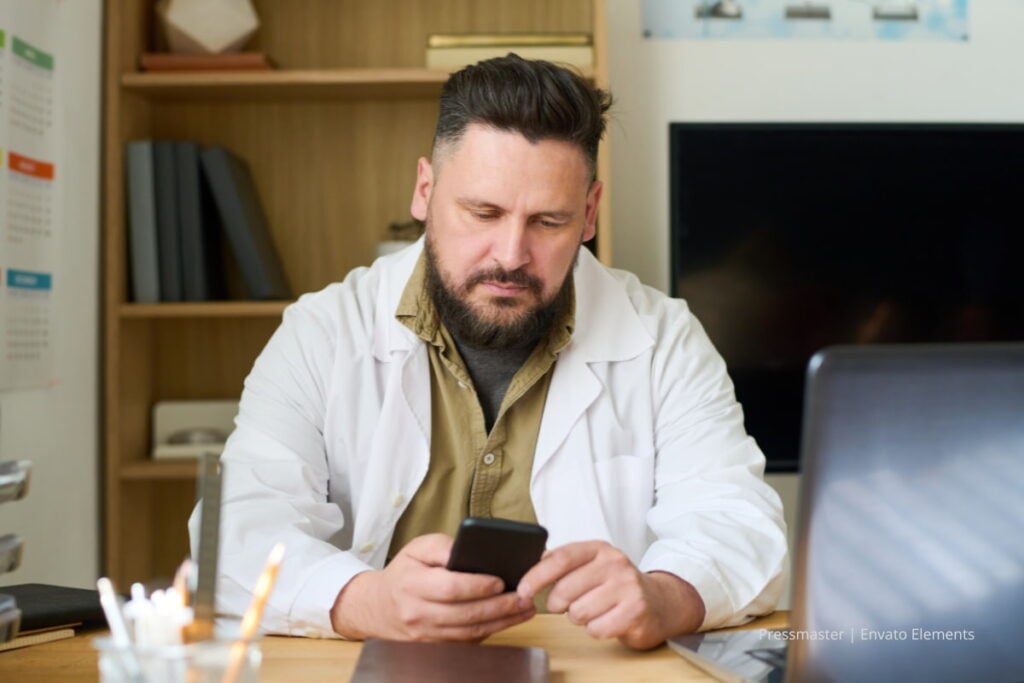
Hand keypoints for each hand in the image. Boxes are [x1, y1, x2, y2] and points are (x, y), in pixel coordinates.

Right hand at [330, 533, 535, 640]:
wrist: (378, 607)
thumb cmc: (404, 573)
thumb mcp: (417, 549)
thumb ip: (442, 546)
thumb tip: (467, 549)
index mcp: (412, 584)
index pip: (450, 588)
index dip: (477, 586)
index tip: (500, 581)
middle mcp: (418, 613)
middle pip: (465, 614)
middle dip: (499, 606)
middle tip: (524, 597)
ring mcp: (425, 635)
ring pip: (470, 632)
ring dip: (502, 622)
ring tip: (524, 609)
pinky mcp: (435, 647)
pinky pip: (467, 641)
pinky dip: (491, 631)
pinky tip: (508, 620)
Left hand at [516, 541, 705, 649]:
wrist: (660, 602)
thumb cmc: (616, 585)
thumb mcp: (593, 564)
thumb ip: (563, 562)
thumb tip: (530, 565)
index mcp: (599, 549)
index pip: (560, 558)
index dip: (536, 576)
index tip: (522, 591)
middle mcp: (614, 563)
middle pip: (565, 590)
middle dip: (559, 604)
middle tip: (569, 604)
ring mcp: (627, 587)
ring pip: (578, 612)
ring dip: (579, 617)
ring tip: (594, 610)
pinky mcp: (635, 611)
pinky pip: (596, 628)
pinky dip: (596, 629)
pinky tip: (607, 620)